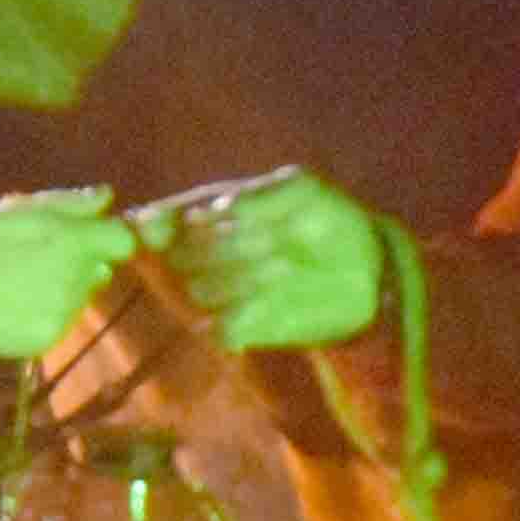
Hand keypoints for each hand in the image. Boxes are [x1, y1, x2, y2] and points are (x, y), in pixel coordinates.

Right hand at [0, 187, 136, 359]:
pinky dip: (43, 311)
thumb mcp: (15, 210)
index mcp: (69, 241)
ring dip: (60, 285)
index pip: (123, 242)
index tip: (87, 236)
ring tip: (14, 279)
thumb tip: (106, 197)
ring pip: (79, 295)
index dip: (108, 237)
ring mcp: (63, 313)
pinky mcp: (48, 338)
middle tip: (34, 255)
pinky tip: (9, 303)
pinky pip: (59, 320)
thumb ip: (68, 204)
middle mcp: (74, 279)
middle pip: (99, 268)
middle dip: (78, 261)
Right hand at [144, 167, 385, 348]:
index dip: (152, 225)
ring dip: (238, 277)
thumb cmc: (329, 218)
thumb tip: (223, 210)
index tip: (164, 226)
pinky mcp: (243, 328)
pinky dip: (241, 315)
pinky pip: (219, 330)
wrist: (366, 268)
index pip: (160, 221)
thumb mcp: (303, 190)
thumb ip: (262, 195)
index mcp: (211, 213)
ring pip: (199, 291)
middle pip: (179, 257)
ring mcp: (223, 292)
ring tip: (284, 265)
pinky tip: (271, 301)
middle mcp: (207, 254)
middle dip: (218, 247)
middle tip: (269, 237)